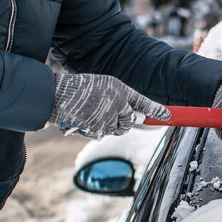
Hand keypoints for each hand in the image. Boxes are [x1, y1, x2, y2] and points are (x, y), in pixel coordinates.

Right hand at [49, 73, 169, 138]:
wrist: (54, 95)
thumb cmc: (77, 90)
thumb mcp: (102, 87)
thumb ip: (120, 100)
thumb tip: (138, 117)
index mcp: (118, 88)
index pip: (143, 102)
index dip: (156, 110)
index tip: (168, 116)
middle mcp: (117, 102)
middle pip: (130, 121)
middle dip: (123, 122)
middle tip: (109, 116)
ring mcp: (108, 116)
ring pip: (116, 130)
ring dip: (107, 127)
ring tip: (90, 115)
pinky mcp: (97, 129)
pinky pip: (101, 135)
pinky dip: (92, 131)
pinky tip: (82, 121)